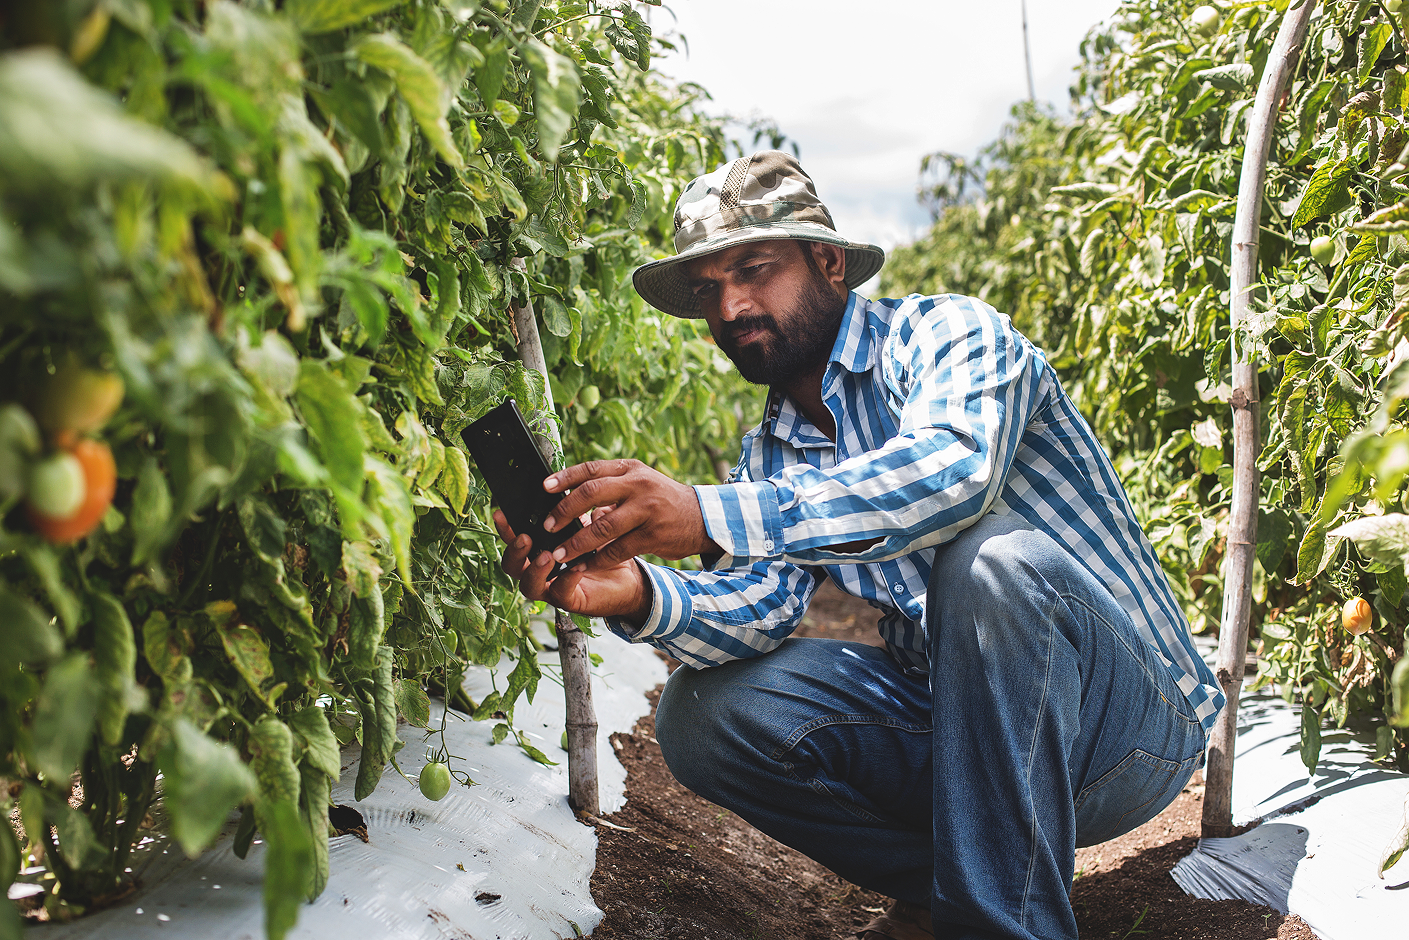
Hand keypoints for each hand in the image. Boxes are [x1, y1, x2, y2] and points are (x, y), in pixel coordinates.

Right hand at [494, 510, 652, 622]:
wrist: (627, 578)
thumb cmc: (602, 550)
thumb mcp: (587, 526)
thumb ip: (574, 512)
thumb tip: (566, 488)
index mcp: (538, 549)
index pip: (514, 538)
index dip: (505, 528)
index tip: (502, 512)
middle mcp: (538, 571)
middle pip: (511, 565)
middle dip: (514, 551)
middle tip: (524, 537)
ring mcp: (551, 588)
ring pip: (528, 585)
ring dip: (535, 569)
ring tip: (547, 556)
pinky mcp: (569, 601)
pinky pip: (561, 593)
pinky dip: (567, 580)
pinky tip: (576, 568)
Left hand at [540, 459, 720, 568]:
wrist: (702, 518)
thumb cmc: (662, 500)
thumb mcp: (639, 482)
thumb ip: (610, 485)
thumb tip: (571, 495)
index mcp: (630, 469)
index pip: (591, 469)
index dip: (564, 478)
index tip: (544, 487)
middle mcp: (638, 485)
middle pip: (592, 492)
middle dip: (565, 511)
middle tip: (548, 526)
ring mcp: (646, 510)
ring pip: (603, 526)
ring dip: (578, 542)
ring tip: (560, 554)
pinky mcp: (653, 535)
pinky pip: (619, 549)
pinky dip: (598, 560)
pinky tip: (584, 567)